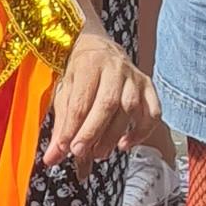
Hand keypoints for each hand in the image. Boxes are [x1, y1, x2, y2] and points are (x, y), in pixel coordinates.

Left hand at [43, 29, 150, 169]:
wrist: (101, 48)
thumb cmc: (80, 72)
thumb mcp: (64, 91)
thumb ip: (60, 124)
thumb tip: (52, 158)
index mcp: (89, 64)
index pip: (81, 100)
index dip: (72, 127)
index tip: (64, 148)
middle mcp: (115, 68)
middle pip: (107, 104)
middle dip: (92, 132)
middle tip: (79, 152)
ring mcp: (135, 78)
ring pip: (130, 109)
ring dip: (113, 135)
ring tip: (98, 153)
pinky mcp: (149, 87)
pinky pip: (153, 113)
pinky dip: (141, 132)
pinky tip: (125, 144)